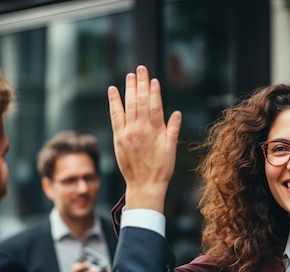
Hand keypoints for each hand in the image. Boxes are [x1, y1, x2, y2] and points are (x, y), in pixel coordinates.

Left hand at [108, 65, 181, 212]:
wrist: (144, 185)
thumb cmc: (161, 169)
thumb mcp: (171, 150)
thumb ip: (172, 130)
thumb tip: (176, 113)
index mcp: (156, 131)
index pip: (154, 105)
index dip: (153, 91)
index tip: (153, 79)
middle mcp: (141, 129)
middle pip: (140, 101)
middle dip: (141, 84)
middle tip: (140, 68)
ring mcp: (128, 133)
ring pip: (129, 105)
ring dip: (129, 89)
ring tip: (130, 75)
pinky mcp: (118, 138)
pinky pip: (115, 116)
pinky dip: (114, 102)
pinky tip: (113, 90)